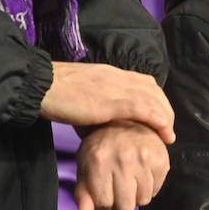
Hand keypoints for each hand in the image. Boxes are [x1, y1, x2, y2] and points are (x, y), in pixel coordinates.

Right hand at [39, 62, 175, 141]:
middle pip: (153, 90)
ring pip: (152, 98)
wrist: (40, 86)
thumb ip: (98, 99)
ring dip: (165, 117)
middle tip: (167, 129)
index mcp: (111, 73)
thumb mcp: (83, 91)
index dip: (157, 99)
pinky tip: (164, 130)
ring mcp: (114, 88)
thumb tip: (103, 118)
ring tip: (168, 135)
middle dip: (165, 109)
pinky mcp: (109, 102)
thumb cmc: (55, 92)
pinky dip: (156, 118)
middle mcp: (117, 77)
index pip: (144, 82)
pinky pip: (140, 107)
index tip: (161, 116)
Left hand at [74, 121, 170, 209]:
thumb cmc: (101, 146)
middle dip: (120, 204)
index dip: (103, 205)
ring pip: (143, 200)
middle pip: (126, 206)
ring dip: (136, 196)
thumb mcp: (85, 166)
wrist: (125, 120)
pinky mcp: (161, 158)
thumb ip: (82, 192)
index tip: (104, 195)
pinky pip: (157, 189)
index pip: (104, 204)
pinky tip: (142, 176)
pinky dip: (149, 188)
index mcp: (99, 160)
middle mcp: (123, 158)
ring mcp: (144, 157)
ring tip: (130, 183)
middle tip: (118, 192)